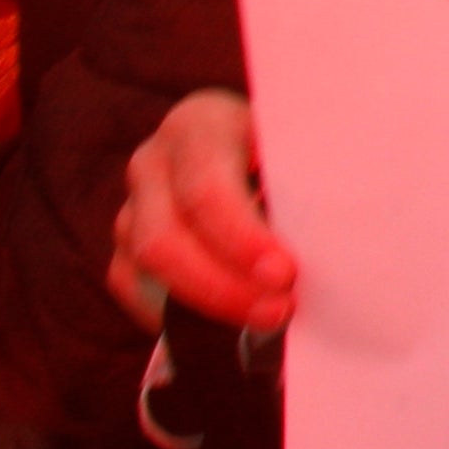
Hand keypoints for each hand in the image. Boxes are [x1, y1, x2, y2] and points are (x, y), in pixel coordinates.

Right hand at [110, 86, 292, 331]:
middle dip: (222, 284)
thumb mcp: (298, 149)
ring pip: (144, 266)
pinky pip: (130, 286)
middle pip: (164, 237)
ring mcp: (132, 202)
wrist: (257, 150)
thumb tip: (324, 240)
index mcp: (200, 124)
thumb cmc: (287, 150)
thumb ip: (302, 185)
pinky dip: (171, 314)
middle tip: (278, 310)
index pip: (206, 189)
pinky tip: (222, 324)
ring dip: (204, 304)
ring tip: (264, 318)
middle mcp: (155, 160)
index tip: (284, 274)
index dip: (242, 239)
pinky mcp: (125, 243)